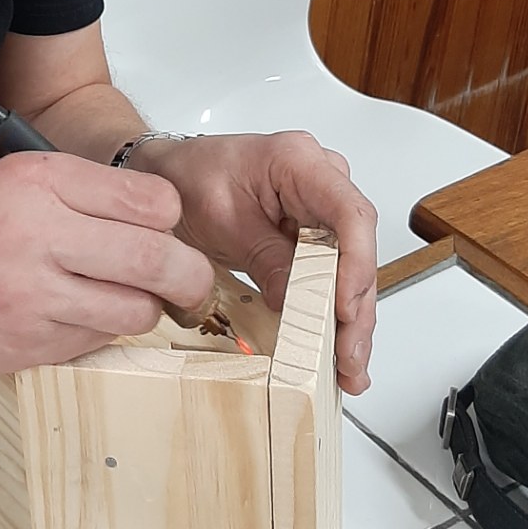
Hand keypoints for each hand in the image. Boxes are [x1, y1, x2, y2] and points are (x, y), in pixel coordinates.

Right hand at [0, 152, 214, 376]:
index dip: (166, 217)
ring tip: (123, 296)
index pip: (150, 200)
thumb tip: (155, 217)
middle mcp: (37, 234)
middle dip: (187, 274)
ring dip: (141, 307)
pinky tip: (73, 315)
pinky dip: (98, 332)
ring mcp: (32, 298)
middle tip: (188, 278)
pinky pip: (97, 342)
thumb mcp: (4, 180)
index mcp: (35, 181)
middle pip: (158, 259)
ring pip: (136, 310)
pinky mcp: (27, 347)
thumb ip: (76, 192)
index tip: (162, 225)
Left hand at [136, 131, 377, 394]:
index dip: (355, 266)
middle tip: (349, 357)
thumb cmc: (189, 178)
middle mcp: (322, 181)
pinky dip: (333, 312)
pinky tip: (337, 347)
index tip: (345, 309)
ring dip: (351, 319)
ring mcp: (321, 207)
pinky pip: (333, 274)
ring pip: (351, 267)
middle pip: (357, 249)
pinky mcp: (315, 234)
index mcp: (300, 162)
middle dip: (356, 309)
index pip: (349, 214)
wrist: (169, 173)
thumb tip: (300, 307)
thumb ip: (266, 261)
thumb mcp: (222, 223)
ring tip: (348, 366)